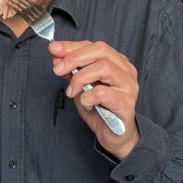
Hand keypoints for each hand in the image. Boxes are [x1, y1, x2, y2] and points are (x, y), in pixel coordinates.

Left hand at [48, 40, 139, 158]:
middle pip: (101, 51)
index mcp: (118, 63)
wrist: (114, 137)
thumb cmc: (100, 110)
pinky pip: (101, 93)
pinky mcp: (126, 103)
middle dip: (74, 58)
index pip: (94, 46)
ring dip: (80, 78)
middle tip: (57, 69)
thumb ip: (72, 71)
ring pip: (103, 67)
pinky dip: (87, 98)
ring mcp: (129, 86)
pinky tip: (86, 105)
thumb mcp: (81, 87)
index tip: (53, 49)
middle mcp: (126, 71)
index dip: (72, 46)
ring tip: (72, 91)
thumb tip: (57, 57)